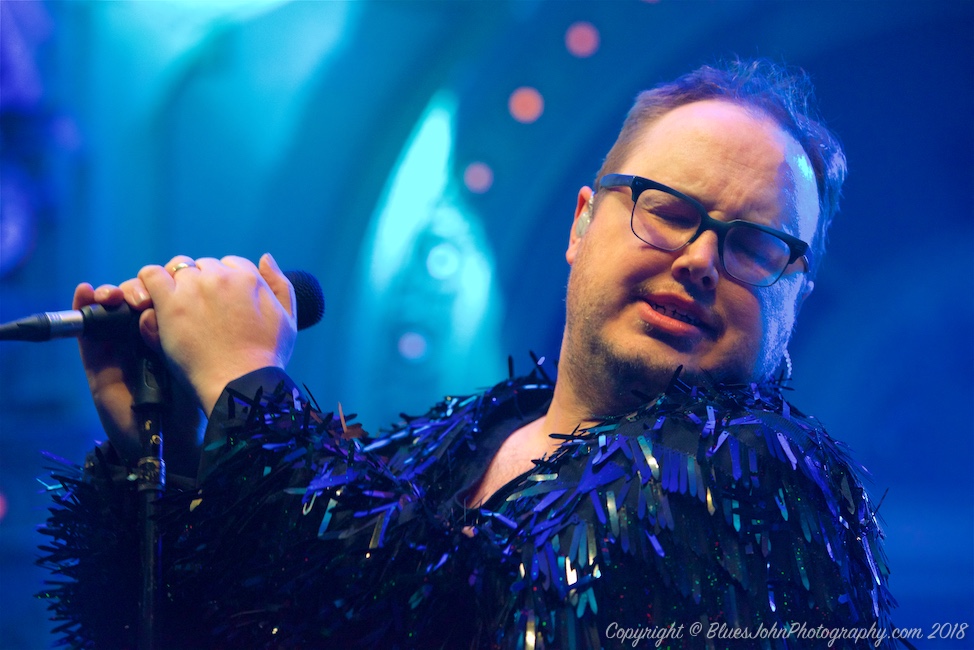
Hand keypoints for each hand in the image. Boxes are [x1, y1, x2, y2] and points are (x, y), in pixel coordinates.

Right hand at [74, 278, 202, 473]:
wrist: (174, 438)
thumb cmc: (195, 398)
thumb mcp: (199, 355)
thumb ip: (195, 327)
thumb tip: (192, 290)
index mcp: (175, 331)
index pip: (165, 296)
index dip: (165, 283)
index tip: (172, 281)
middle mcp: (146, 335)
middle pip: (136, 298)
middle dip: (137, 288)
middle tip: (144, 296)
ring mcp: (120, 347)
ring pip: (111, 310)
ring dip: (110, 293)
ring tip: (115, 295)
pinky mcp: (97, 362)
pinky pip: (86, 332)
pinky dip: (82, 308)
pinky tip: (87, 292)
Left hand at [138, 253, 296, 416]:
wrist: (240, 383)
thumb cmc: (266, 358)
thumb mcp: (287, 319)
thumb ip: (279, 284)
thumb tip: (265, 257)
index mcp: (249, 277)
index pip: (229, 264)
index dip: (224, 284)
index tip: (220, 306)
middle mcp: (221, 276)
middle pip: (203, 266)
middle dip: (201, 284)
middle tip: (199, 313)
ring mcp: (194, 288)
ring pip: (177, 270)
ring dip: (176, 286)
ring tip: (178, 310)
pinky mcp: (170, 303)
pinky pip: (151, 275)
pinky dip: (149, 283)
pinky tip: (153, 300)